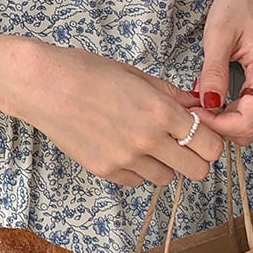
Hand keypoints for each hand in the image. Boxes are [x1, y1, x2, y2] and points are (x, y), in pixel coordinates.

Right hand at [7, 40, 225, 186]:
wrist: (43, 85)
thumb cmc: (87, 72)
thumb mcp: (136, 76)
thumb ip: (171, 96)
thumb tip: (197, 107)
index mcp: (160, 112)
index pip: (210, 145)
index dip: (210, 140)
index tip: (200, 132)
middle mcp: (147, 141)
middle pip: (197, 170)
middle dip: (194, 157)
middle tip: (180, 142)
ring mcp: (125, 160)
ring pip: (167, 178)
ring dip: (164, 164)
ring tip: (146, 143)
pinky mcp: (105, 171)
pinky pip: (137, 181)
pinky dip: (138, 169)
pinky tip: (123, 147)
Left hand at [194, 0, 252, 143]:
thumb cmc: (242, 2)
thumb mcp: (219, 34)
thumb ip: (214, 71)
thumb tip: (208, 102)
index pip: (248, 122)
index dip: (219, 126)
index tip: (197, 114)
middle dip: (222, 128)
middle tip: (196, 112)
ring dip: (229, 125)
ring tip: (204, 108)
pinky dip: (235, 116)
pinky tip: (216, 103)